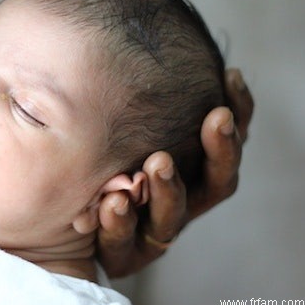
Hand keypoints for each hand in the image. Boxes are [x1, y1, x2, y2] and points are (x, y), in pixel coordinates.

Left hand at [97, 68, 253, 276]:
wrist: (66, 214)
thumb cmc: (101, 157)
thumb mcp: (122, 125)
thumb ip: (142, 100)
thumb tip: (161, 51)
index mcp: (191, 173)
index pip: (224, 144)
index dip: (237, 114)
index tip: (230, 76)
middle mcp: (180, 202)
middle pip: (216, 184)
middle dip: (220, 151)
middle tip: (217, 117)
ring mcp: (151, 230)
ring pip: (172, 217)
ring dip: (168, 189)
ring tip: (158, 161)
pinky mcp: (121, 253)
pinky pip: (123, 242)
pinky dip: (120, 222)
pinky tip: (112, 201)